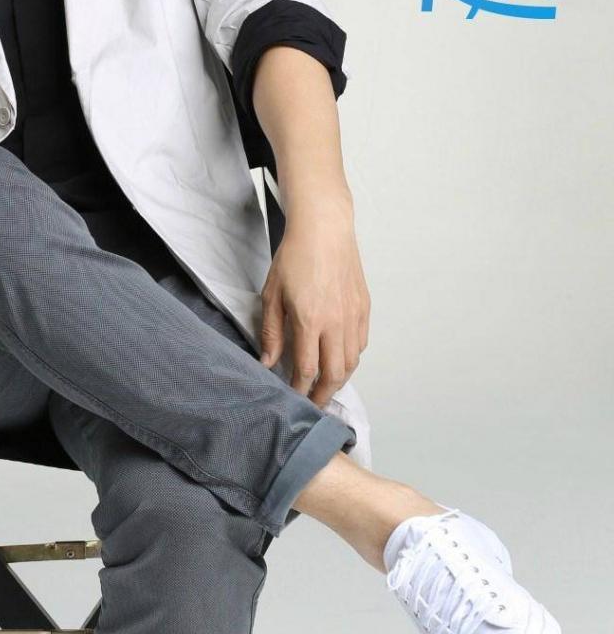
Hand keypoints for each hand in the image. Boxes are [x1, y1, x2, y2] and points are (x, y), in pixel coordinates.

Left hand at [259, 198, 370, 408]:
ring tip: (326, 387)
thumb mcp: (272, 294)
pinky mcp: (364, 308)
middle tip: (312, 405)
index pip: (307, 370)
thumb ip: (271, 332)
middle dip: (323, 395)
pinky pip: (361, 344)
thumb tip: (269, 363)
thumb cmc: (294, 257)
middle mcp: (336, 323)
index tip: (292, 398)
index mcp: (310, 320)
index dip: (299, 390)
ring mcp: (353, 316)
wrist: (324, 229)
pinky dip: (351, 359)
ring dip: (339, 380)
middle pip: (334, 374)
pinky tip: (339, 360)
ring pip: (352, 362)